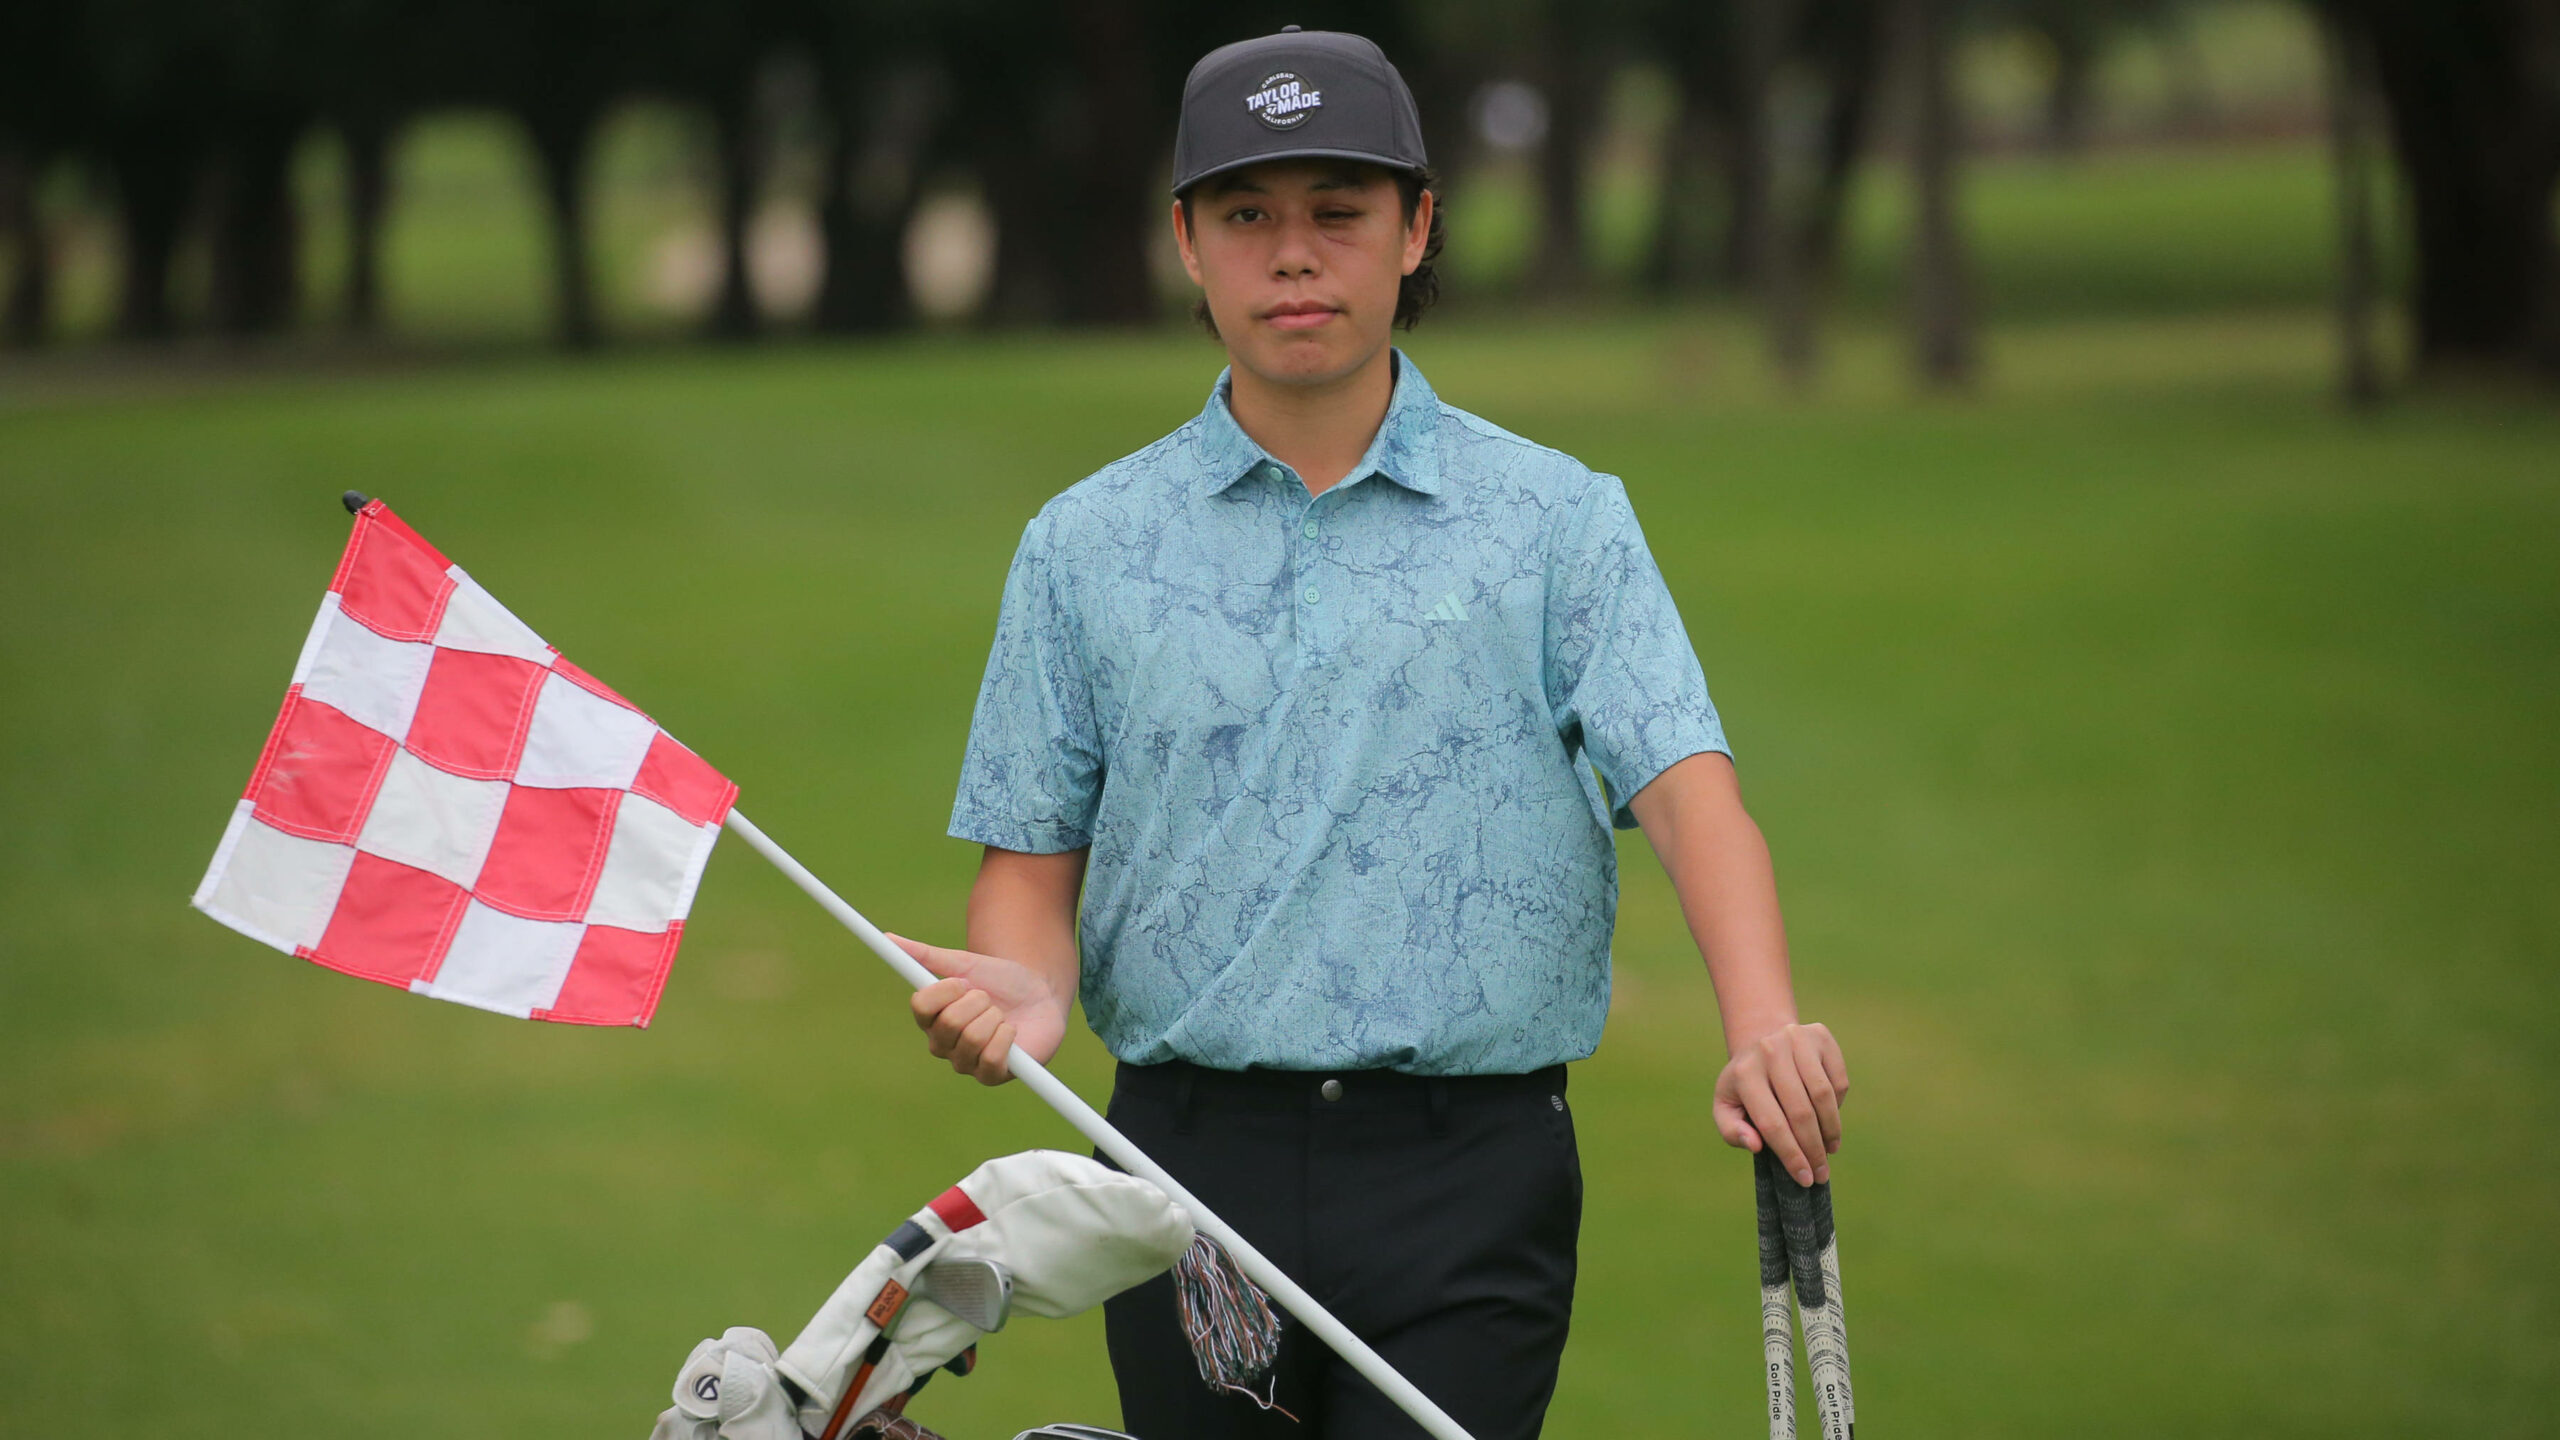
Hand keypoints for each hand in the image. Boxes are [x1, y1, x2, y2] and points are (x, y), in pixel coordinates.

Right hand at [888, 932, 1069, 1085]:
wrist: (1040, 994)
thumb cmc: (1000, 981)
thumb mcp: (964, 963)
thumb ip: (925, 955)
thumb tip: (887, 938)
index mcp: (931, 1018)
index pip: (920, 1005)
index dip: (946, 990)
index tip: (964, 981)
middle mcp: (943, 1044)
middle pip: (949, 1022)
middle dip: (978, 1002)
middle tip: (988, 1000)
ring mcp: (965, 1063)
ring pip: (972, 1038)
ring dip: (995, 1017)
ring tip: (1001, 1015)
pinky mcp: (991, 1076)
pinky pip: (992, 1057)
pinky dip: (1007, 1036)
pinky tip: (1012, 1032)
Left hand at [1713, 1022, 1847, 1185]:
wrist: (1761, 1040)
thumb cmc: (1745, 1085)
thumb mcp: (1726, 1107)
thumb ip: (1732, 1130)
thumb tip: (1755, 1146)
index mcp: (1744, 1073)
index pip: (1771, 1123)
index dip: (1790, 1155)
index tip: (1804, 1178)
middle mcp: (1770, 1051)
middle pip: (1800, 1112)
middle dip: (1813, 1149)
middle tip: (1821, 1173)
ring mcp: (1797, 1039)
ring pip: (1823, 1096)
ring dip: (1831, 1130)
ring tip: (1829, 1150)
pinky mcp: (1821, 1036)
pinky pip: (1838, 1081)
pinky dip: (1838, 1106)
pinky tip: (1829, 1119)